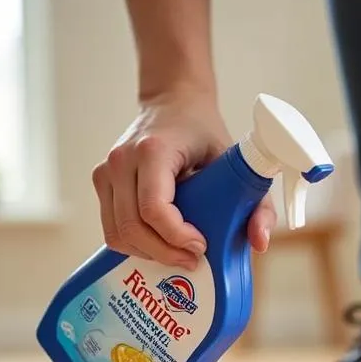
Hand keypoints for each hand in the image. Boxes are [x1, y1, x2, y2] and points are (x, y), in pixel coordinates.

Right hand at [91, 92, 276, 269]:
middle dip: (164, 253)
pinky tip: (158, 243)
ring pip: (118, 233)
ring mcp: (106, 171)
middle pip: (133, 227)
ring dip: (147, 253)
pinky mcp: (101, 181)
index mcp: (154, 151)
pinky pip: (112, 228)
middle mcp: (122, 160)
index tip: (200, 246)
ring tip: (175, 253)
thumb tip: (259, 243)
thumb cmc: (203, 132)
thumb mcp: (236, 160)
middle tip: (192, 260)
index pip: (154, 209)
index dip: (175, 237)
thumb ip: (256, 203)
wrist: (172, 101)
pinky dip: (134, 244)